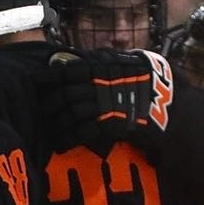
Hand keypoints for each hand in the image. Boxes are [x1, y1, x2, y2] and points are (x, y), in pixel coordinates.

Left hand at [37, 48, 174, 150]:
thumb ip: (101, 60)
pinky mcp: (110, 125)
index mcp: (100, 67)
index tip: (34, 81)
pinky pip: (83, 132)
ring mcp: (104, 105)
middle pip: (64, 95)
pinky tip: (61, 144)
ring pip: (70, 114)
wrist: (169, 101)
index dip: (47, 77)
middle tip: (39, 113)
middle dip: (49, 105)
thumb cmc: (148, 78)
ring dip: (56, 124)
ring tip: (49, 131)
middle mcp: (98, 85)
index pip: (65, 71)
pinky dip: (69, 139)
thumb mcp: (125, 61)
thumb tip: (78, 60)